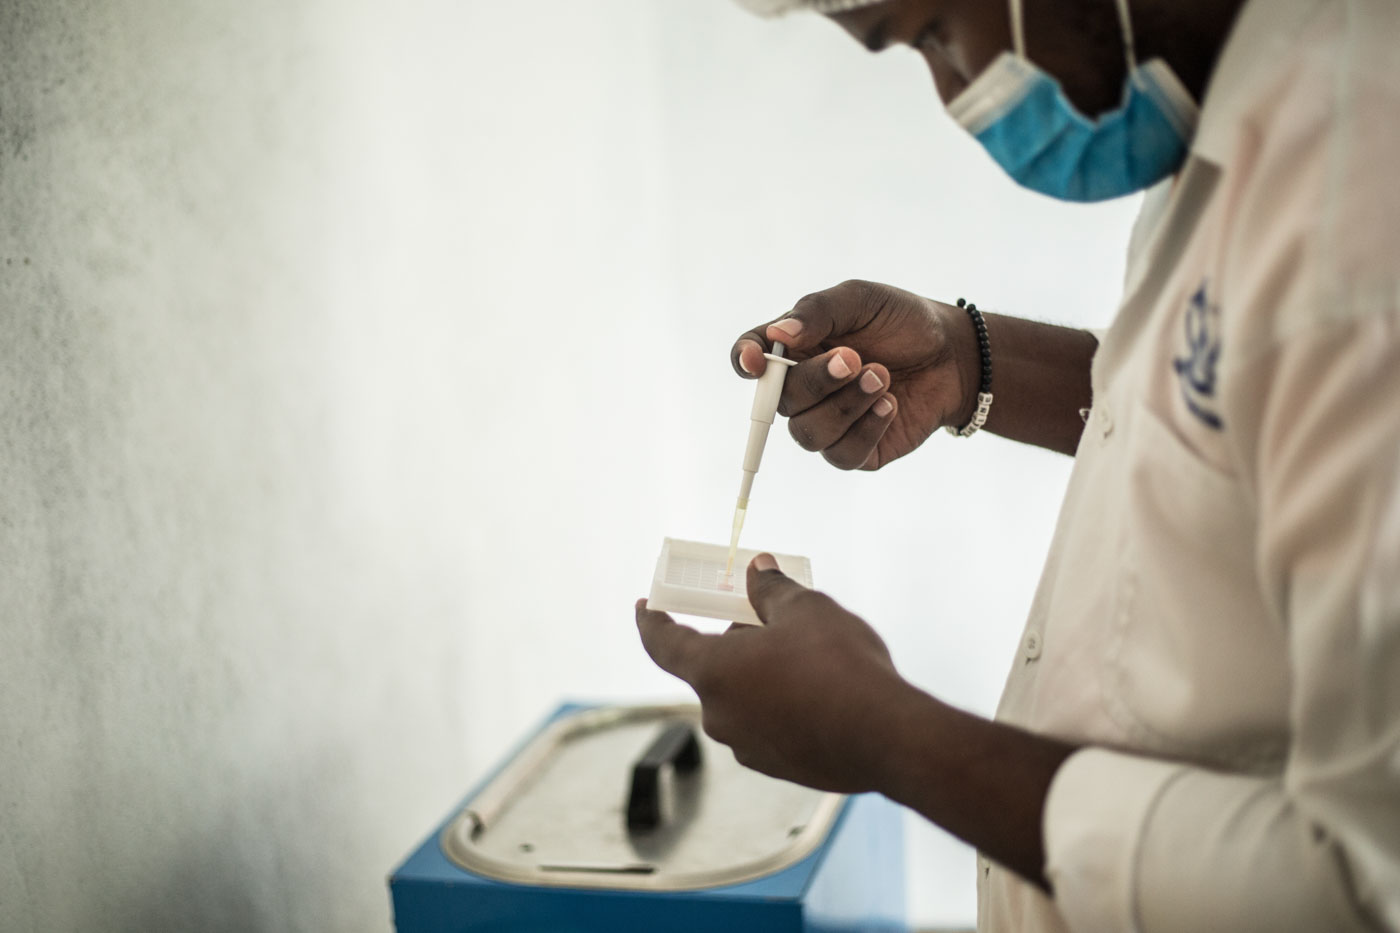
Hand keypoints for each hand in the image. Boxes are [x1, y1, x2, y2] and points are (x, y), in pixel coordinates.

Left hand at [635, 553, 913, 792]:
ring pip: (745, 699)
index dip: (651, 622)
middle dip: (739, 643)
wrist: (886, 736)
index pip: (663, 644)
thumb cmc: (838, 666)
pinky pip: (770, 726)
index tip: (643, 607)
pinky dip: (784, 706)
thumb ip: (771, 590)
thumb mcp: (805, 609)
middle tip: (775, 621)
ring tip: (810, 657)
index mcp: (713, 673)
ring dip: (763, 676)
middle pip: (715, 669)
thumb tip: (758, 570)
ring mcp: (748, 747)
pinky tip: (824, 694)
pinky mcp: (780, 767)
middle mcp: (720, 716)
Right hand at [732, 279, 978, 469]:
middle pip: (780, 401)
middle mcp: (802, 390)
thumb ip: (818, 312)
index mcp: (793, 349)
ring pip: (809, 434)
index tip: (757, 360)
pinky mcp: (856, 450)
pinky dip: (867, 428)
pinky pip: (842, 454)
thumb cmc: (902, 321)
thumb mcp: (861, 300)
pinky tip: (891, 405)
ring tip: (882, 378)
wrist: (953, 354)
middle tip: (856, 358)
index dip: (744, 361)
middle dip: (818, 381)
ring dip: (845, 406)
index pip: (749, 357)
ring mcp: (827, 423)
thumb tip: (778, 336)